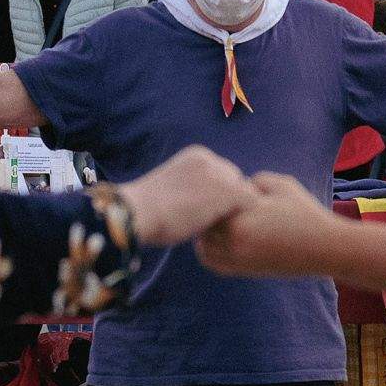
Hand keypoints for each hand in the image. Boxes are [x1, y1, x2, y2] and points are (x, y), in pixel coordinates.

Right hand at [113, 145, 248, 246]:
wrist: (135, 214)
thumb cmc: (146, 213)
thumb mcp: (172, 191)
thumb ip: (194, 191)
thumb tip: (209, 208)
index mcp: (196, 156)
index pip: (222, 174)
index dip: (216, 196)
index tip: (200, 213)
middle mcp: (211, 159)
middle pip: (235, 181)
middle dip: (228, 202)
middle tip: (211, 223)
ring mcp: (221, 173)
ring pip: (244, 193)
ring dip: (233, 210)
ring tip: (214, 227)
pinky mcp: (229, 190)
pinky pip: (250, 204)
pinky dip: (240, 218)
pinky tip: (221, 229)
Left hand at [197, 173, 337, 276]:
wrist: (323, 248)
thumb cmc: (304, 213)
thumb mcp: (281, 185)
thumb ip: (253, 180)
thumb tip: (233, 187)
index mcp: (241, 219)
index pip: (210, 202)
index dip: (216, 192)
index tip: (224, 186)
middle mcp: (234, 242)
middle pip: (203, 224)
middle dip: (208, 211)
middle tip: (216, 202)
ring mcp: (238, 259)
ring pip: (203, 244)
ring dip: (206, 231)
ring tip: (218, 219)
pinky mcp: (243, 271)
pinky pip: (212, 262)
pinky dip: (208, 250)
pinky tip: (217, 238)